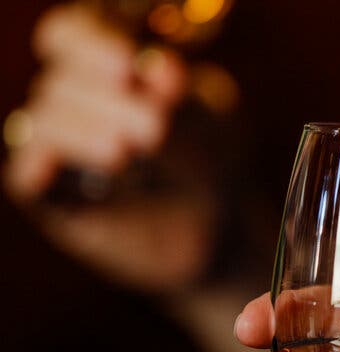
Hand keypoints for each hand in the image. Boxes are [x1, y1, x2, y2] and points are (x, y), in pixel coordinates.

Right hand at [2, 2, 213, 292]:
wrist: (217, 232)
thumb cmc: (211, 168)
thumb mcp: (213, 131)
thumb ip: (187, 103)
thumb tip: (160, 69)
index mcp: (108, 73)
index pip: (71, 36)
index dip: (89, 43)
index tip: (127, 66)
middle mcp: (78, 108)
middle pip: (60, 82)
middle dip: (105, 99)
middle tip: (155, 127)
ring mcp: (63, 155)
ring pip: (40, 124)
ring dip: (82, 131)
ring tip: (124, 152)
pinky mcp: (55, 202)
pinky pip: (28, 178)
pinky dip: (43, 169)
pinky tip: (72, 173)